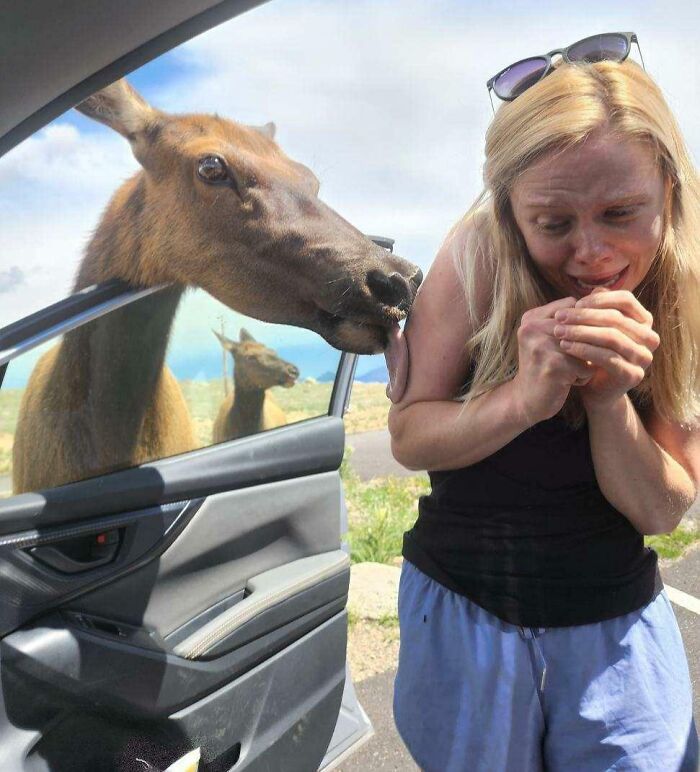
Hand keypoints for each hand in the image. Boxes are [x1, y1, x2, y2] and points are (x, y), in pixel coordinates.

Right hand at [512, 296, 596, 424]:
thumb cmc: (546, 366)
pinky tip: (566, 383)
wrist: (526, 401)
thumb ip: (570, 317)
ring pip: (586, 348)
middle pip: (582, 328)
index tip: (570, 344)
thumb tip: (604, 291)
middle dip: (585, 347)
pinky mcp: (552, 366)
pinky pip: (586, 366)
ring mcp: (540, 346)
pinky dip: (582, 377)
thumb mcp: (551, 337)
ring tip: (568, 372)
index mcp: (531, 317)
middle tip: (571, 361)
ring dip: (584, 362)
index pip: (574, 307)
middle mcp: (532, 328)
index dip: (583, 326)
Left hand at [552, 287, 659, 411]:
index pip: (625, 300)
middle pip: (616, 319)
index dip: (598, 300)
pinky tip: (565, 347)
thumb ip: (597, 308)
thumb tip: (593, 290)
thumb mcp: (595, 327)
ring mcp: (643, 357)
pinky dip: (584, 350)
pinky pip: (607, 358)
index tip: (574, 304)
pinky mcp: (633, 375)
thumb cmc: (593, 353)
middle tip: (559, 317)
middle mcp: (649, 338)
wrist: (595, 389)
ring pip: (611, 337)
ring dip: (581, 332)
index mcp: (643, 321)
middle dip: (584, 316)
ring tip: (558, 332)